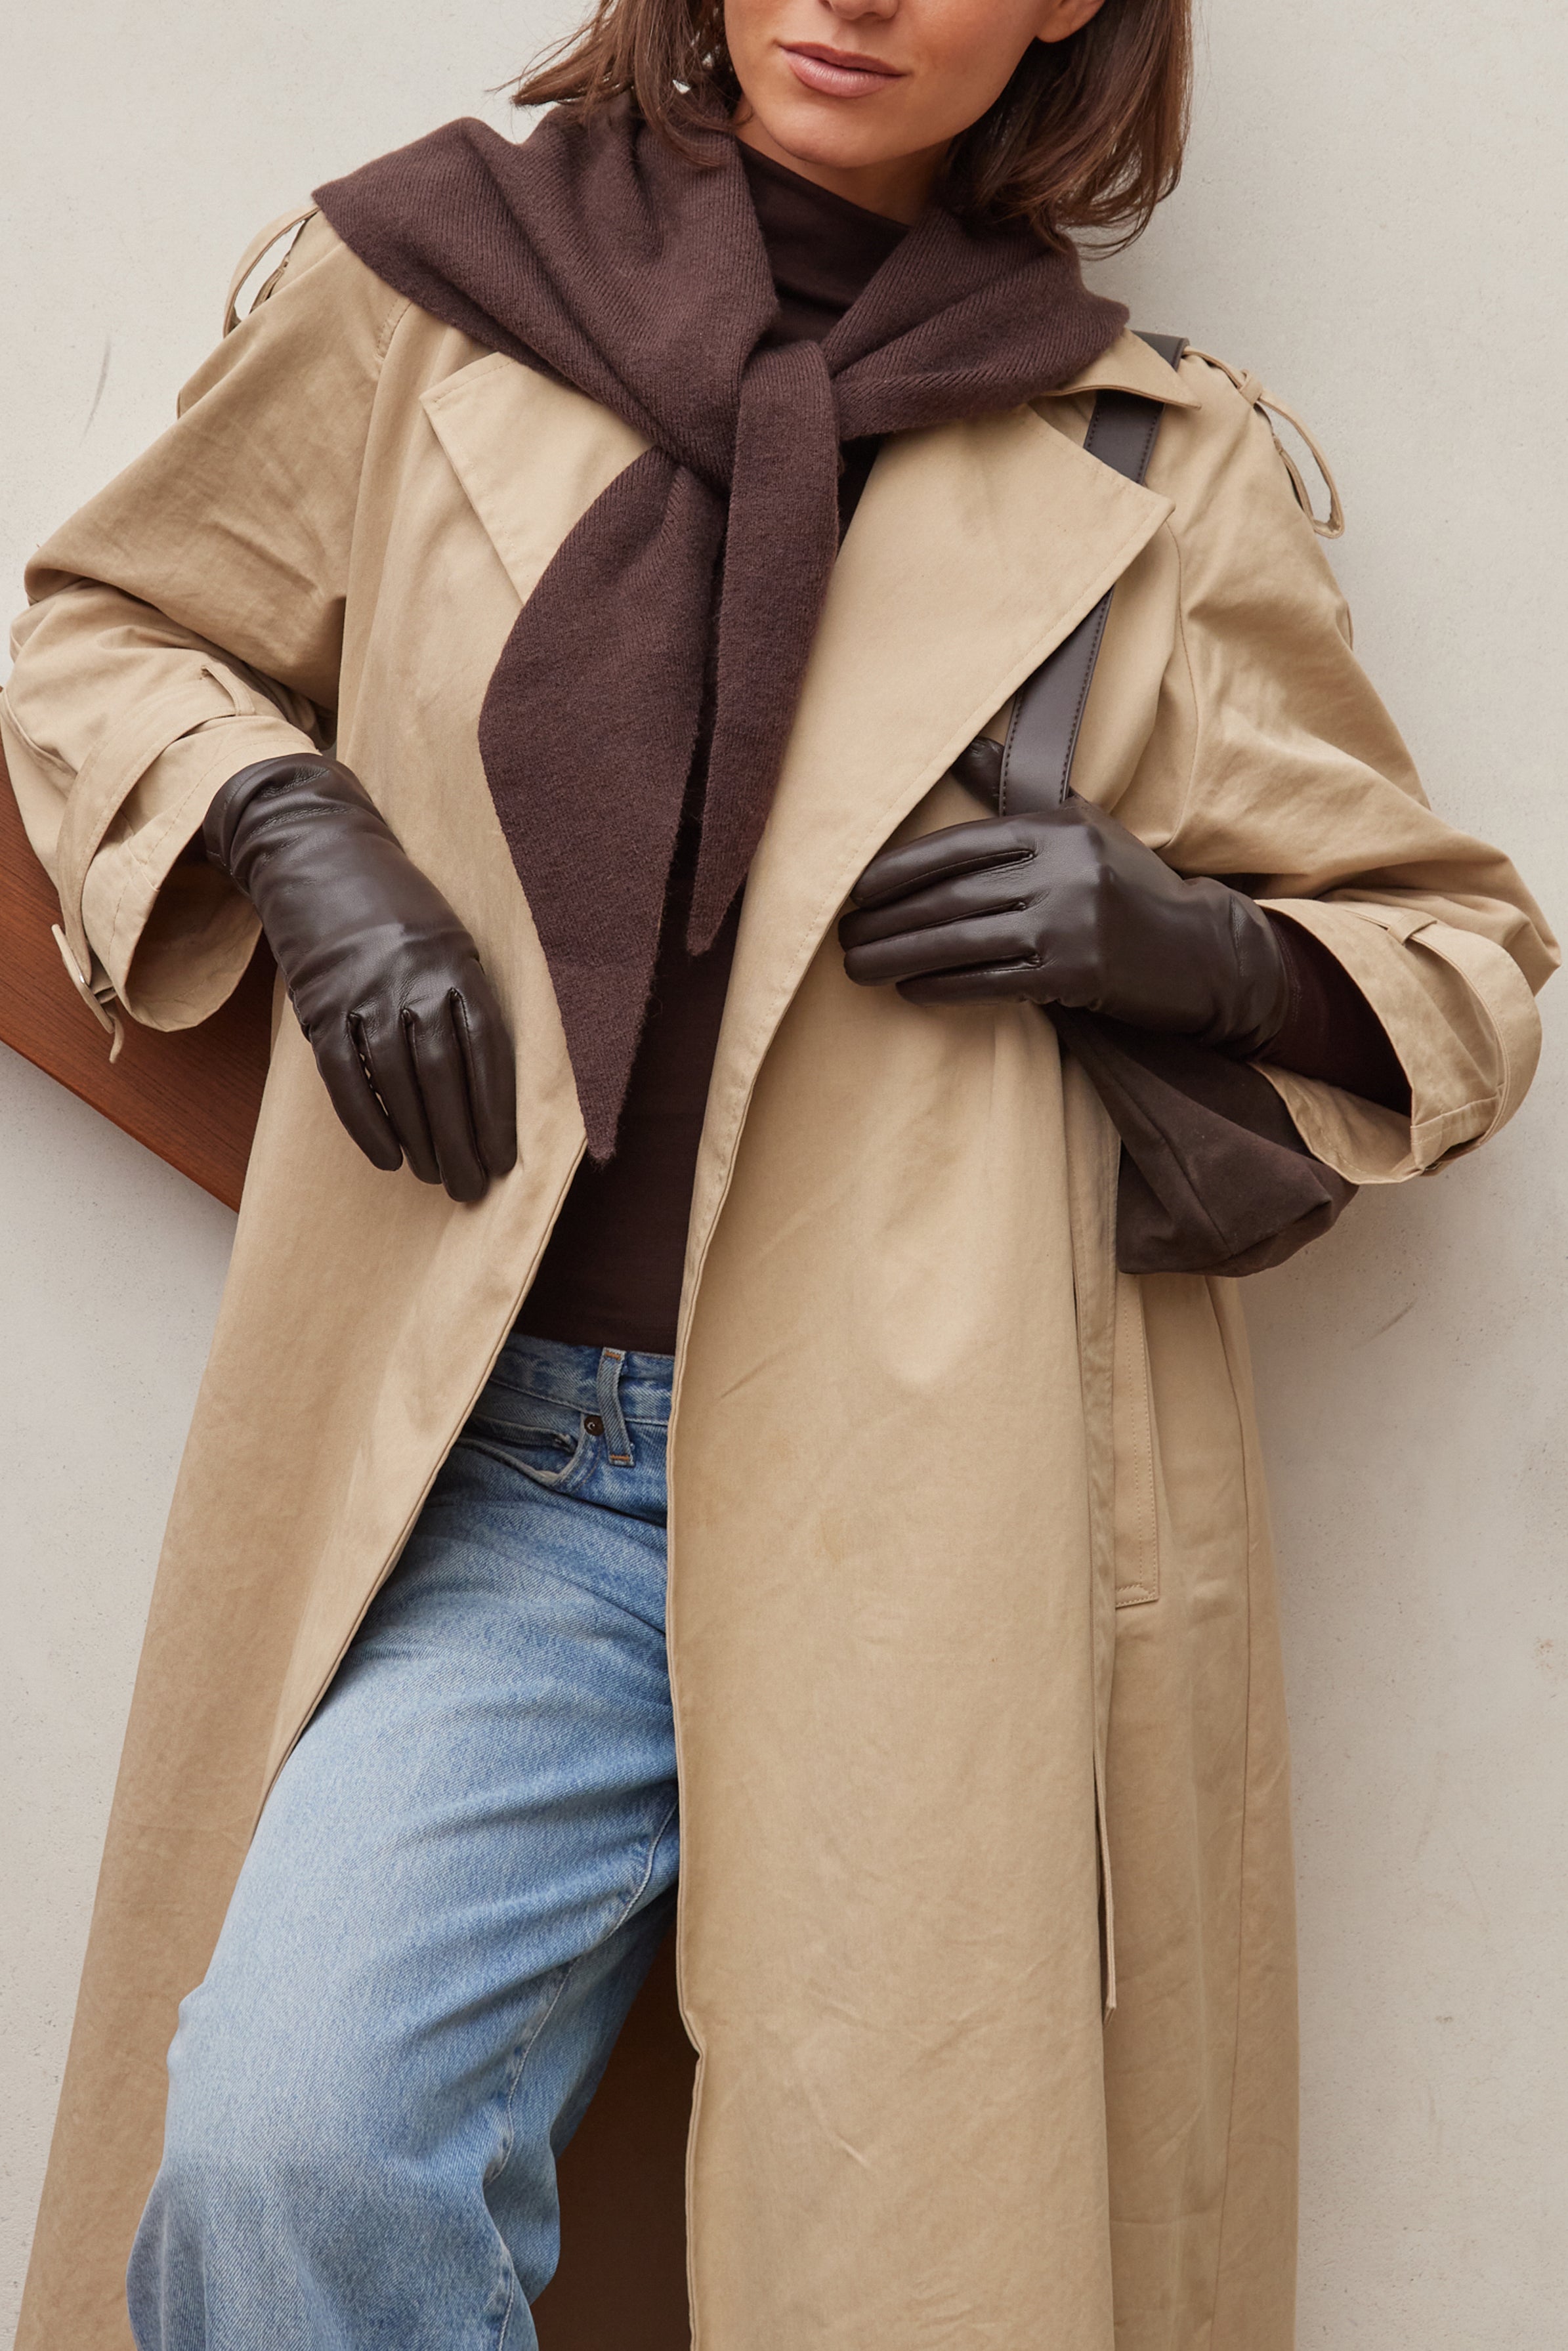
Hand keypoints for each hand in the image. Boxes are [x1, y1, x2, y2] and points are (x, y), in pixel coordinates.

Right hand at [205, 757, 516, 1200]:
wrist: (317, 852)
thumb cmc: (395, 908)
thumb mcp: (447, 938)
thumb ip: (464, 999)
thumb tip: (484, 1081)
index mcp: (456, 964)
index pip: (486, 1052)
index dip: (497, 1112)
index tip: (506, 1160)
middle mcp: (413, 980)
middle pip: (444, 1077)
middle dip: (461, 1141)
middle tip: (471, 1188)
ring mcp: (363, 992)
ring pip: (397, 1082)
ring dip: (420, 1139)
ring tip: (436, 1175)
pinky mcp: (320, 1005)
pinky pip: (345, 1076)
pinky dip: (368, 1122)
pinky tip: (388, 1156)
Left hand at [839, 797, 1289, 1054]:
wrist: (1199, 949)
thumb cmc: (1124, 883)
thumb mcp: (1077, 822)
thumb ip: (1011, 789)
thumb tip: (959, 743)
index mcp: (1054, 829)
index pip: (959, 846)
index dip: (899, 870)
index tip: (854, 891)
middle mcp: (1062, 871)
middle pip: (952, 898)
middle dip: (889, 921)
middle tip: (842, 938)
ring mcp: (1071, 924)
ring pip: (963, 943)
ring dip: (901, 958)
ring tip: (858, 969)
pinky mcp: (1077, 973)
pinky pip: (992, 982)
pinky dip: (944, 988)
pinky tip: (910, 990)